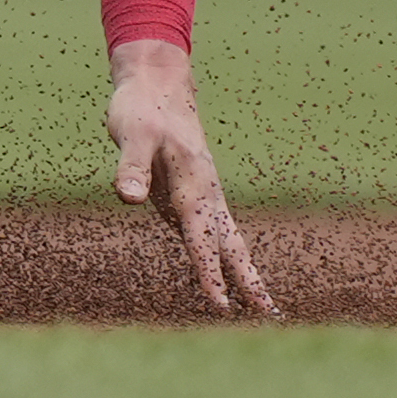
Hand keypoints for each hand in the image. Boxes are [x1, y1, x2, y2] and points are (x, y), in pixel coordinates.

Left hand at [106, 40, 273, 315]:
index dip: (209, 271)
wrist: (157, 83)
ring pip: (227, 238)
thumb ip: (131, 166)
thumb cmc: (142, 108)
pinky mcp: (191, 194)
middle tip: (269, 313)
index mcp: (192, 182)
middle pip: (230, 243)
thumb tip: (127, 198)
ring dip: (242, 270)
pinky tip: (227, 273)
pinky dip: (223, 255)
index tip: (221, 305)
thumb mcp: (132, 133)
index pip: (201, 236)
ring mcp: (200, 194)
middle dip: (248, 278)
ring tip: (260, 305)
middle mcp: (203, 192)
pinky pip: (211, 232)